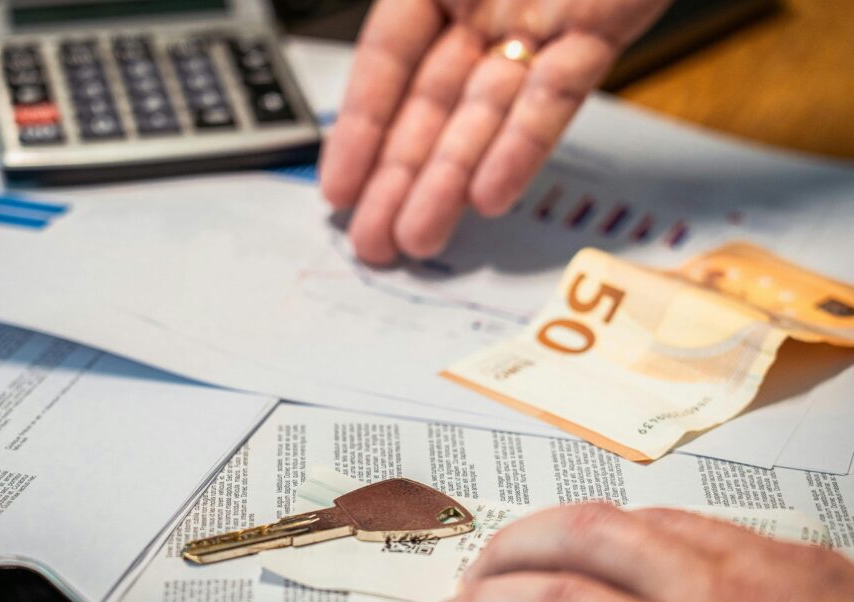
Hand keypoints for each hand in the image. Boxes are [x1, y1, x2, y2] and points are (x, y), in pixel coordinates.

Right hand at [319, 0, 671, 264]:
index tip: (337, 190)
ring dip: (449, 180)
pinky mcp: (599, 33)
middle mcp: (480, 7)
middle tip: (374, 241)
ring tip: (419, 238)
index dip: (357, 131)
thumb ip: (406, 5)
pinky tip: (491, 193)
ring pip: (484, 117)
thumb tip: (370, 62)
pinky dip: (523, 144)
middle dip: (397, 178)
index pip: (384, 65)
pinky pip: (555, 97)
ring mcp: (536, 26)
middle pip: (429, 109)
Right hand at [421, 503, 853, 601]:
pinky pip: (688, 521)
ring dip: (555, 537)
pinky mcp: (795, 559)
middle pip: (574, 547)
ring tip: (519, 563)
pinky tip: (611, 553)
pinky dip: (628, 533)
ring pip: (624, 520)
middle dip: (501, 564)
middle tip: (466, 595)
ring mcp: (758, 572)